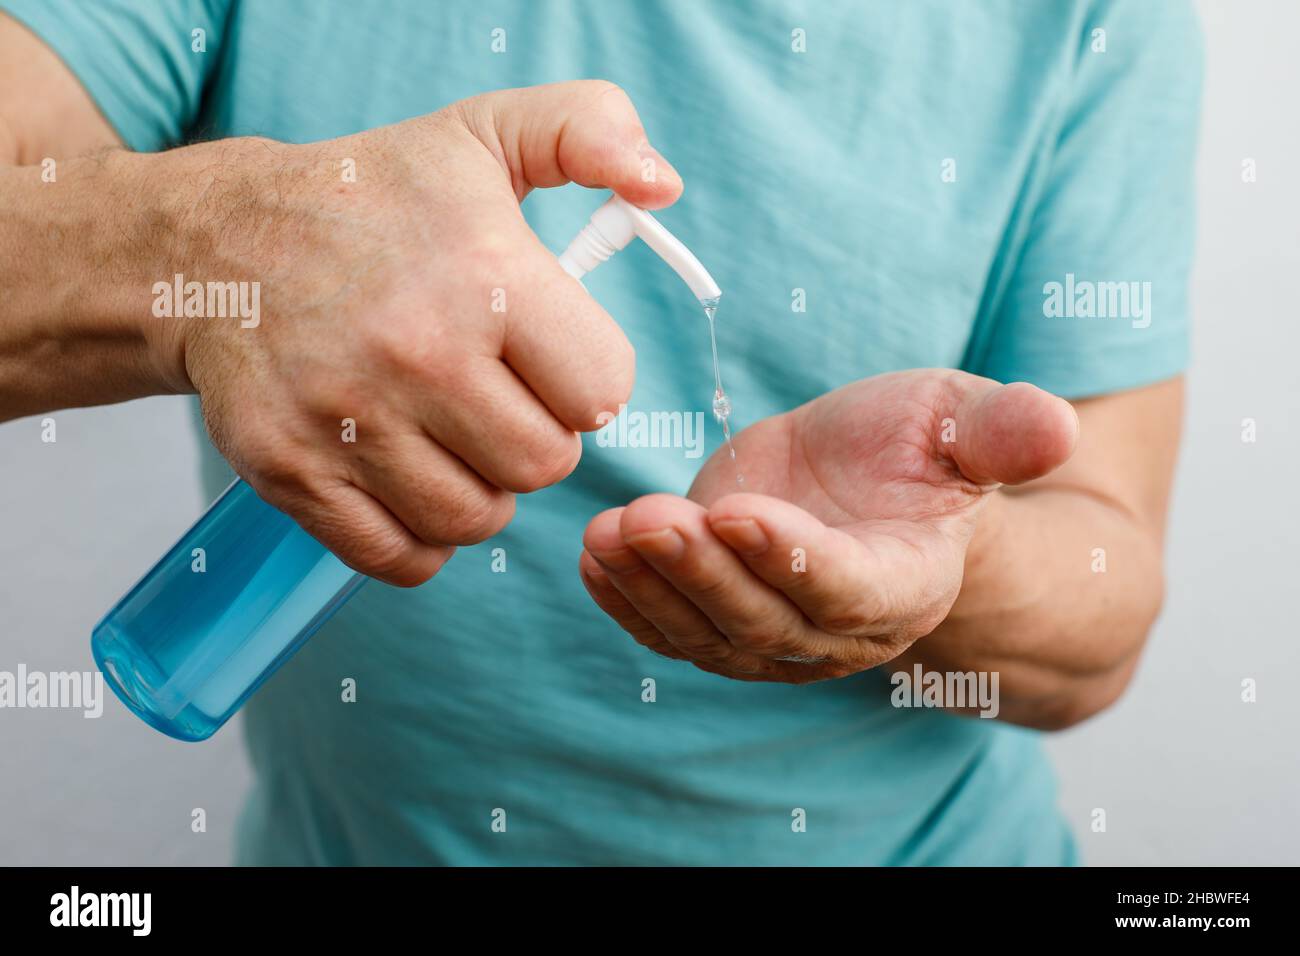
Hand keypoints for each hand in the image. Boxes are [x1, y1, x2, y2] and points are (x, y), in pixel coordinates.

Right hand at [143, 81, 679, 585]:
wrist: (217, 246)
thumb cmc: (372, 200)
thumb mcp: (484, 135)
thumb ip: (588, 130)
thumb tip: (662, 183)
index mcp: (483, 275)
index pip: (603, 392)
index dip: (587, 380)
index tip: (547, 357)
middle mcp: (416, 352)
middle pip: (544, 464)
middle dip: (535, 438)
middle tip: (495, 397)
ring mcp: (348, 420)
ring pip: (476, 519)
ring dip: (479, 488)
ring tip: (449, 434)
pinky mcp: (292, 472)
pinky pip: (401, 558)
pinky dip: (418, 537)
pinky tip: (409, 479)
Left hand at [579, 370, 1078, 681]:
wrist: (875, 484)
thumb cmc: (921, 449)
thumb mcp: (963, 421)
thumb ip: (1001, 432)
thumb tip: (1056, 424)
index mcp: (906, 581)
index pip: (847, 587)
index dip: (793, 558)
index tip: (737, 511)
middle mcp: (839, 627)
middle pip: (764, 621)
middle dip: (702, 573)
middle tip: (648, 520)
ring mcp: (775, 635)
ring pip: (708, 633)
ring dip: (653, 588)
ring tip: (607, 534)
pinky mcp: (722, 618)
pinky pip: (672, 629)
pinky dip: (629, 603)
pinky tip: (594, 559)